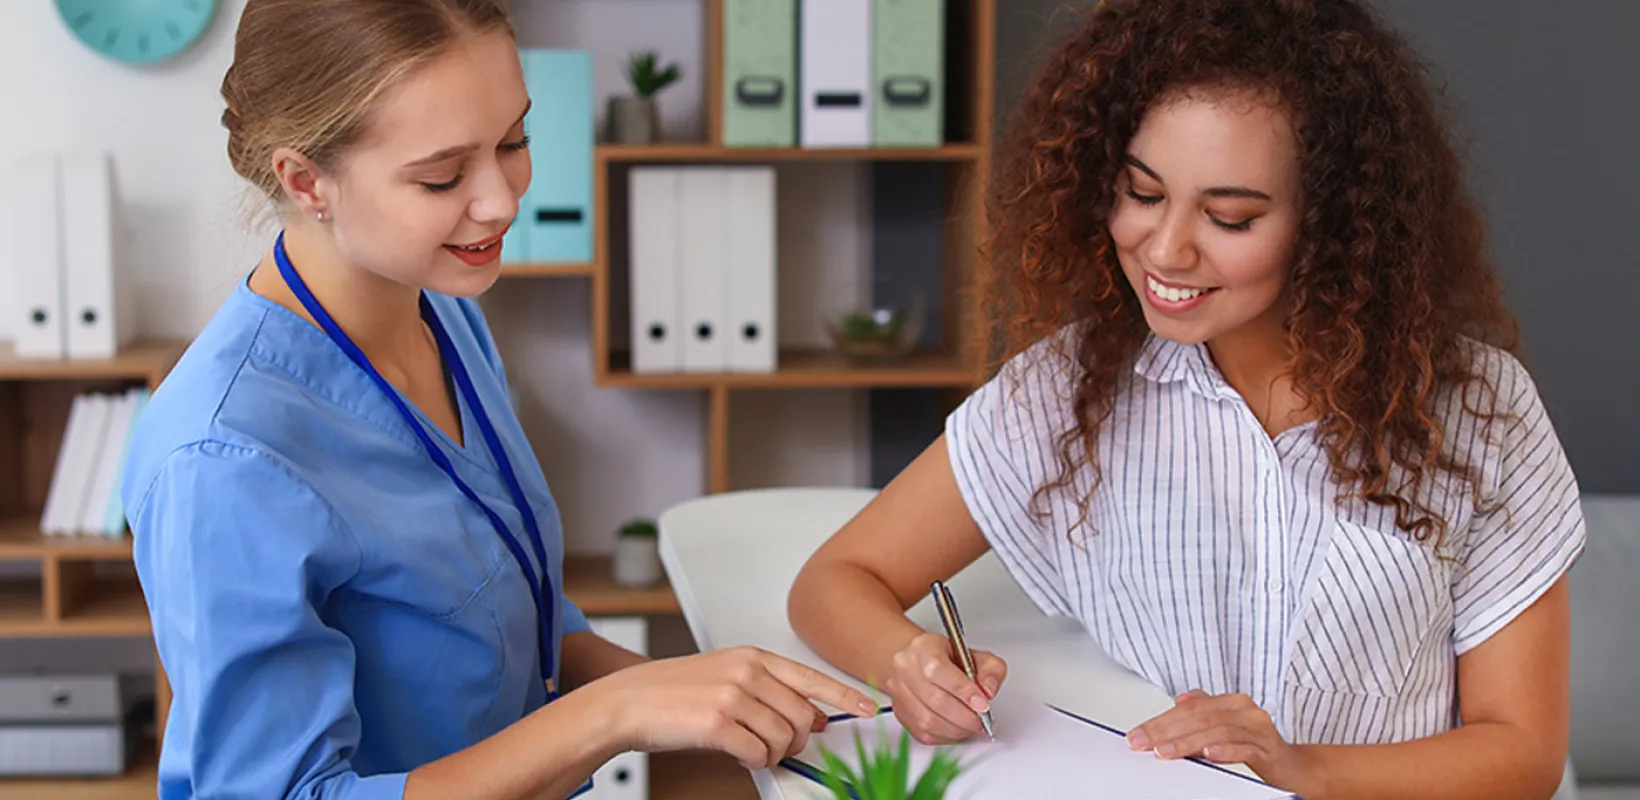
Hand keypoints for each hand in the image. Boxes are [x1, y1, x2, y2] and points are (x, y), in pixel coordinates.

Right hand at [591, 646, 877, 769]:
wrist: (627, 701)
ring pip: (783, 739)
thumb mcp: (727, 676)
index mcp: (752, 657)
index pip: (812, 678)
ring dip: (770, 753)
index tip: (869, 708)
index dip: (845, 697)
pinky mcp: (717, 723)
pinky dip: (751, 761)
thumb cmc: (674, 692)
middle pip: (803, 717)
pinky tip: (734, 753)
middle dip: (796, 741)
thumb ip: (769, 690)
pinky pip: (758, 754)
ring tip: (747, 747)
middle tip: (775, 746)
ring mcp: (733, 696)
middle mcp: (747, 672)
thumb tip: (812, 717)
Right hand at [883, 633, 1007, 744]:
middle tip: (982, 720)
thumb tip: (988, 690)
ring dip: (956, 729)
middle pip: (935, 699)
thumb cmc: (948, 659)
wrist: (923, 663)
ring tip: (972, 725)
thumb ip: (991, 669)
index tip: (983, 704)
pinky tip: (957, 728)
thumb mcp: (977, 655)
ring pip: (928, 721)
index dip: (963, 691)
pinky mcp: (900, 713)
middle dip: (965, 716)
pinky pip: (924, 733)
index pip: (938, 670)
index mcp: (924, 648)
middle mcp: (905, 668)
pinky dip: (946, 736)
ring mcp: (898, 692)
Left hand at [1126, 690, 1314, 788]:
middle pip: (1199, 718)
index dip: (1160, 721)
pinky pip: (1244, 748)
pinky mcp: (1269, 749)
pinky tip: (1208, 755)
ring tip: (1166, 752)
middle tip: (1144, 744)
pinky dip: (1224, 751)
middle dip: (1166, 731)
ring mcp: (1258, 728)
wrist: (1294, 767)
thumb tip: (1180, 699)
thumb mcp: (1226, 726)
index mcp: (1231, 702)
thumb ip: (1205, 711)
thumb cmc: (1256, 746)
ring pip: (1216, 732)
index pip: (1188, 708)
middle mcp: (1245, 710)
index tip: (1137, 736)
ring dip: (1188, 743)